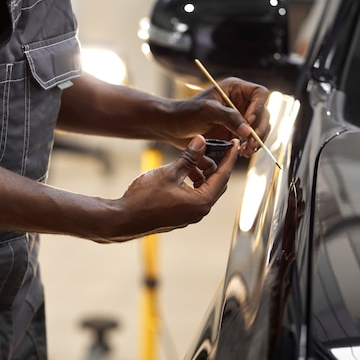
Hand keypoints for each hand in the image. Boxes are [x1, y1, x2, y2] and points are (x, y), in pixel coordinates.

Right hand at [100, 135, 238, 242]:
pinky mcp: (179, 216)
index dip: (229, 158)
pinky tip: (182, 173)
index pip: (223, 176)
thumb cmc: (145, 197)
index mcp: (201, 202)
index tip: (235, 145)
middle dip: (214, 165)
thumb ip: (189, 157)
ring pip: (204, 190)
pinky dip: (193, 183)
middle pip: (216, 184)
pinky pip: (194, 197)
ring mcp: (189, 215)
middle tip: (210, 149)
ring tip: (191, 160)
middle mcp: (199, 211)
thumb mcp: (169, 172)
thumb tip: (201, 141)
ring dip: (201, 174)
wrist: (124, 218)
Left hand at [166, 77, 269, 158]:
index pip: (259, 94)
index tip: (248, 122)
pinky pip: (250, 139)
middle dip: (260, 129)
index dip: (258, 108)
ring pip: (259, 128)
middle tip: (251, 143)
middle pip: (263, 113)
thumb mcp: (207, 111)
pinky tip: (242, 152)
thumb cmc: (186, 113)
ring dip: (257, 140)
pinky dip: (249, 146)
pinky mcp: (234, 132)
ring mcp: (238, 118)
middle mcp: (240, 102)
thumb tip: (248, 131)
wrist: (172, 127)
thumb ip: (229, 118)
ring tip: (246, 150)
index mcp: (235, 89)